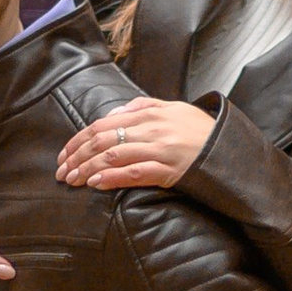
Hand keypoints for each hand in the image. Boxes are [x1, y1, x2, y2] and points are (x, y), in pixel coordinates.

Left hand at [55, 97, 218, 193]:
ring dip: (88, 169)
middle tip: (62, 172)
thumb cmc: (199, 130)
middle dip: (77, 157)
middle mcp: (151, 129)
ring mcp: (160, 150)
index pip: (102, 125)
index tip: (64, 154)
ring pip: (113, 157)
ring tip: (73, 180)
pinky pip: (135, 173)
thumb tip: (114, 113)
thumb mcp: (172, 108)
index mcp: (148, 113)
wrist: (228, 148)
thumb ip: (142, 107)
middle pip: (102, 141)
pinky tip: (96, 183)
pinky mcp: (169, 170)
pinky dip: (112, 177)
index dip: (78, 140)